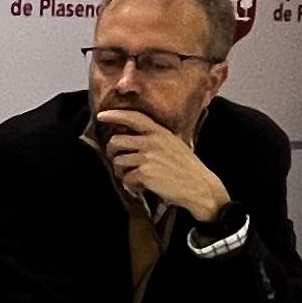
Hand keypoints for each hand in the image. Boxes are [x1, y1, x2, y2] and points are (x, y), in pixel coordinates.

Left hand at [94, 106, 229, 221]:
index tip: (101, 115)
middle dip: (112, 153)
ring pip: (118, 162)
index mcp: (159, 132)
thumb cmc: (187, 168)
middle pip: (116, 141)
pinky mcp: (144, 174)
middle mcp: (152, 141)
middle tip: (117, 160)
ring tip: (135, 177)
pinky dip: (132, 186)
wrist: (200, 187)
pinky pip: (126, 179)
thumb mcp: (174, 144)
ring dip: (122, 172)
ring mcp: (147, 157)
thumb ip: (155, 138)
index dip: (115, 115)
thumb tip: (131, 139)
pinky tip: (143, 187)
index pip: (133, 117)